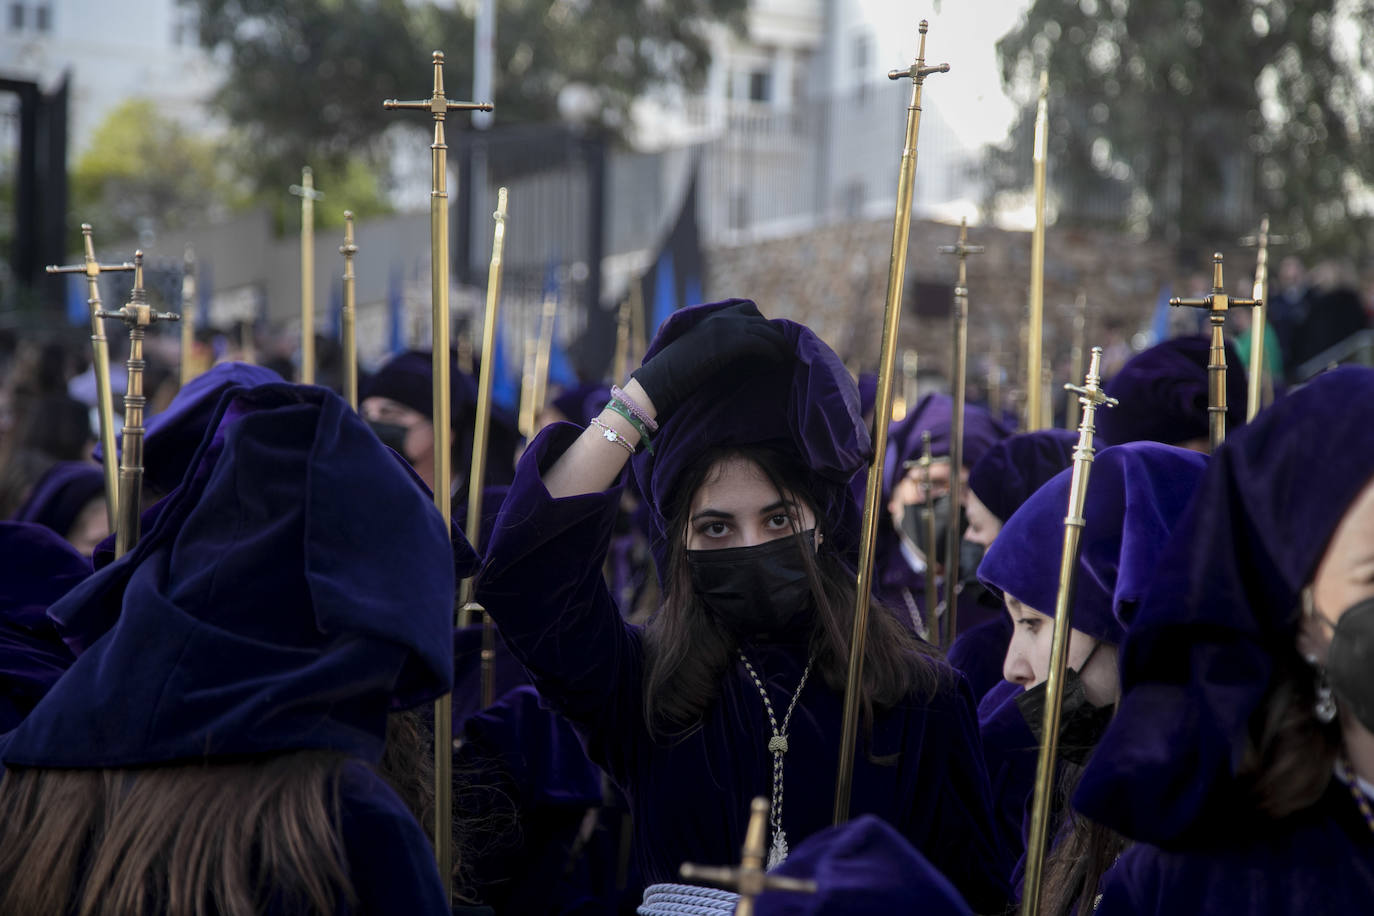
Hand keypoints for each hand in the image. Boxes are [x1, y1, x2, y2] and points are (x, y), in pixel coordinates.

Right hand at [631, 302, 787, 418]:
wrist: (658, 380)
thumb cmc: (673, 374)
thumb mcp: (697, 353)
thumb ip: (715, 346)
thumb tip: (736, 357)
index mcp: (710, 317)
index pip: (746, 309)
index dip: (760, 325)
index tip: (768, 342)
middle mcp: (719, 318)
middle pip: (759, 318)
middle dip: (773, 333)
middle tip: (784, 351)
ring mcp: (723, 327)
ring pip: (764, 330)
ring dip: (778, 344)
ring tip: (787, 359)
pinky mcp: (728, 342)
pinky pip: (760, 342)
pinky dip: (772, 352)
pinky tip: (777, 363)